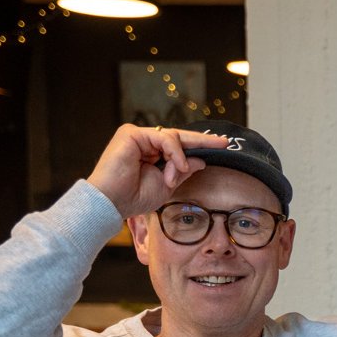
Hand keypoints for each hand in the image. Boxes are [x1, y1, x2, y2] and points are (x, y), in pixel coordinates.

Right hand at [85, 123, 229, 218]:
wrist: (112, 203)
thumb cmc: (134, 198)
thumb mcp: (167, 185)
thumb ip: (182, 170)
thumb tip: (200, 160)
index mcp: (152, 154)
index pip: (180, 147)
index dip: (200, 147)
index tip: (221, 147)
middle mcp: (145, 143)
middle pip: (179, 138)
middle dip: (202, 141)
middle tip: (224, 142)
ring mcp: (138, 136)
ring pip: (173, 138)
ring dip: (179, 159)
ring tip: (172, 178)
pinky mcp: (131, 133)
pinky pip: (164, 137)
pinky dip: (174, 152)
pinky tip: (175, 166)